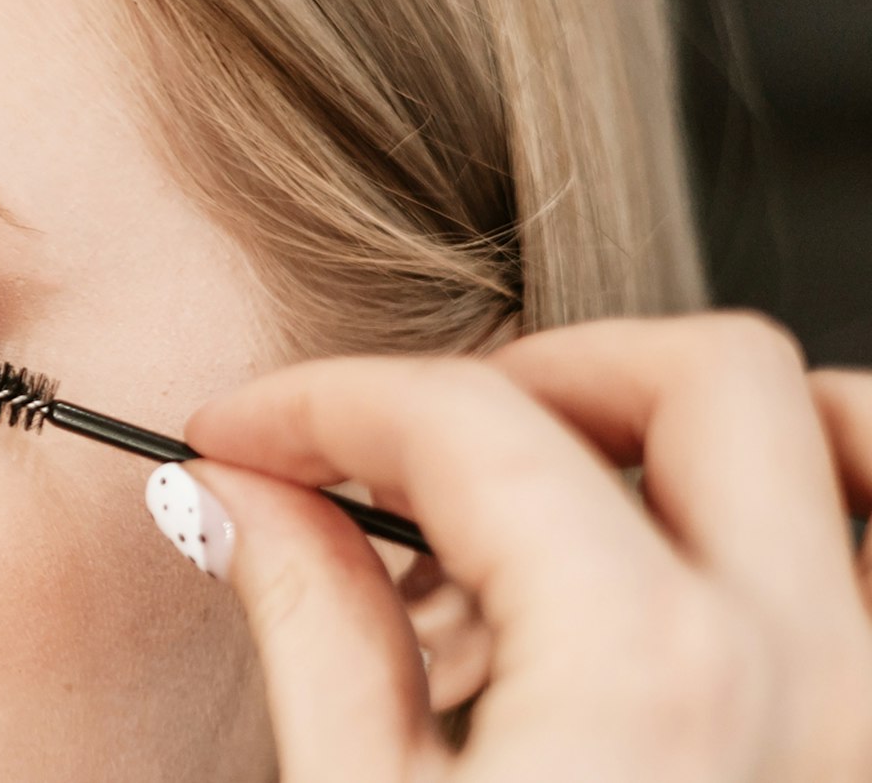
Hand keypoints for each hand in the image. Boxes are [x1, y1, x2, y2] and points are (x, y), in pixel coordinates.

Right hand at [168, 311, 871, 781]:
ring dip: (724, 419)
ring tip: (593, 472)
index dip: (323, 402)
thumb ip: (313, 634)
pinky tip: (718, 555)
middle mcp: (813, 678)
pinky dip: (838, 508)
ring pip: (868, 438)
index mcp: (644, 677)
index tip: (248, 436)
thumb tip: (239, 494)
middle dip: (529, 372)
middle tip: (409, 447)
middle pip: (698, 371)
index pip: (468, 423)